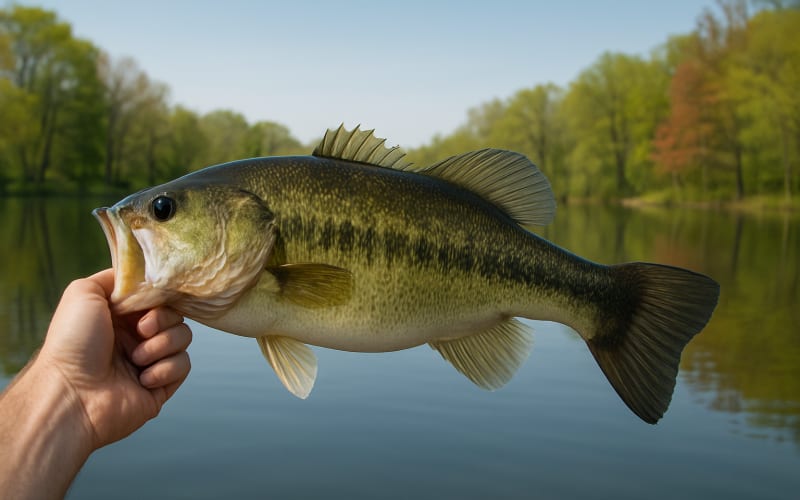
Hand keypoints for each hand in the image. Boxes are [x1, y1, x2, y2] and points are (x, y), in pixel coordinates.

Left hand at [38, 268, 192, 448]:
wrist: (73, 393)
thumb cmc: (73, 343)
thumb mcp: (82, 293)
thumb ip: (113, 277)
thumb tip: (138, 275)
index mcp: (120, 317)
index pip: (157, 297)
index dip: (157, 297)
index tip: (145, 304)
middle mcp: (136, 337)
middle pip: (174, 315)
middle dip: (162, 321)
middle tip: (141, 331)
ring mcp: (150, 361)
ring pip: (183, 338)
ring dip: (162, 346)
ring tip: (136, 359)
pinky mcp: (162, 385)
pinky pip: (183, 365)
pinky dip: (165, 370)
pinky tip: (142, 378)